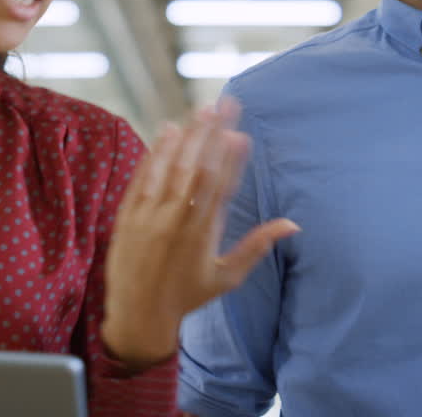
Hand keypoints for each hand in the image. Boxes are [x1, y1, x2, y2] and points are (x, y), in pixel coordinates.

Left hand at [101, 99, 299, 367]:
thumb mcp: (228, 276)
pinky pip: (143, 177)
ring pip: (170, 167)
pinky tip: (166, 130)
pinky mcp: (128, 215)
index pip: (220, 186)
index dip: (231, 158)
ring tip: (201, 110)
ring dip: (187, 136)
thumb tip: (293, 224)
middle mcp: (176, 220)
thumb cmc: (187, 296)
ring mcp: (149, 215)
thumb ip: (258, 246)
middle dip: (212, 134)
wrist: (139, 316)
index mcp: (203, 233)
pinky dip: (154, 153)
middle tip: (225, 104)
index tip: (242, 134)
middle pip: (196, 168)